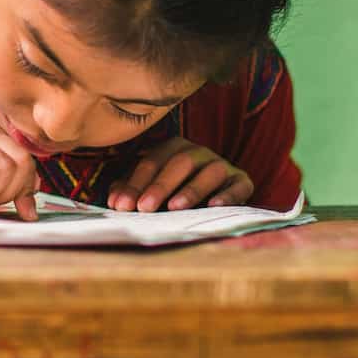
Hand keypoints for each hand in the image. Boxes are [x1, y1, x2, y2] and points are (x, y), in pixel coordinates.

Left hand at [106, 137, 252, 212]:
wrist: (216, 199)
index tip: (121, 204)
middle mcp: (198, 152)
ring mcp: (222, 165)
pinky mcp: (242, 181)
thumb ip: (132, 191)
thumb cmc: (176, 193)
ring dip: (191, 190)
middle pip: (179, 163)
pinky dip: (228, 195)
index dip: (135, 183)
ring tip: (174, 208)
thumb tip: (115, 201)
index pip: (152, 162)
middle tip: (143, 208)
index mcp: (173, 149)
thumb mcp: (152, 190)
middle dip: (159, 186)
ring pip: (209, 172)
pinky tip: (214, 206)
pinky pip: (238, 185)